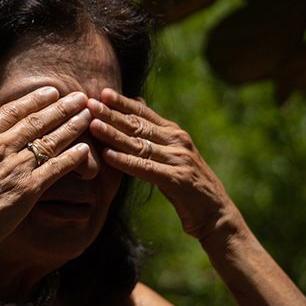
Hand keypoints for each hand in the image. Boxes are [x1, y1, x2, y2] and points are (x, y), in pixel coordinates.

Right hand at [0, 87, 91, 260]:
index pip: (12, 111)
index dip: (35, 100)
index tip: (51, 92)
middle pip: (36, 121)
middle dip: (61, 107)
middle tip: (80, 97)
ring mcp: (15, 167)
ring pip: (50, 140)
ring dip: (72, 125)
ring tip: (88, 114)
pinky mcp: (28, 189)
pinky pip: (56, 168)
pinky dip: (73, 157)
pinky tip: (86, 149)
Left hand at [87, 88, 235, 239]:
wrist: (215, 212)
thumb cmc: (187, 184)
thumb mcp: (172, 153)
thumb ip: (155, 131)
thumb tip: (137, 102)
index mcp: (174, 133)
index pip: (144, 113)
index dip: (122, 103)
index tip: (102, 92)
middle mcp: (177, 142)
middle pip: (139, 125)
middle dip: (112, 114)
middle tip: (90, 103)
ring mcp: (179, 159)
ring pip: (140, 145)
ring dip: (114, 135)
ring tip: (93, 126)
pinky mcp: (177, 179)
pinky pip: (146, 169)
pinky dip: (126, 162)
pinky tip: (108, 157)